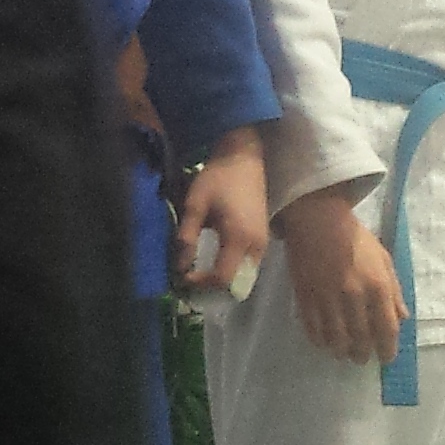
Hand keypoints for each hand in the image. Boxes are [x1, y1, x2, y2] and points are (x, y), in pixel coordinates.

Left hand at [173, 122, 274, 295]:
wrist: (243, 156)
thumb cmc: (217, 177)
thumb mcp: (195, 205)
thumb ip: (187, 237)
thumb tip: (180, 266)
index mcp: (239, 238)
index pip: (222, 278)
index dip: (201, 283)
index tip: (183, 277)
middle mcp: (256, 246)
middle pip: (236, 283)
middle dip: (213, 287)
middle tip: (192, 280)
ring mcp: (263, 242)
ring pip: (245, 276)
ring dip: (224, 279)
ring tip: (201, 273)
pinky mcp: (264, 236)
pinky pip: (249, 264)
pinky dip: (233, 269)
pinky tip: (216, 261)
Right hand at [278, 181, 401, 364]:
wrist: (317, 220)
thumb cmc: (355, 239)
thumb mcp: (384, 260)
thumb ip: (394, 291)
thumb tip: (402, 318)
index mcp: (377, 286)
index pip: (386, 329)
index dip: (387, 349)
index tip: (386, 358)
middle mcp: (354, 296)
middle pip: (361, 338)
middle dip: (363, 354)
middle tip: (362, 358)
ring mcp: (328, 298)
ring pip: (336, 339)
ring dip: (341, 351)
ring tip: (343, 353)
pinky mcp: (305, 297)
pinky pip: (313, 329)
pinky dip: (320, 340)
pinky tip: (324, 342)